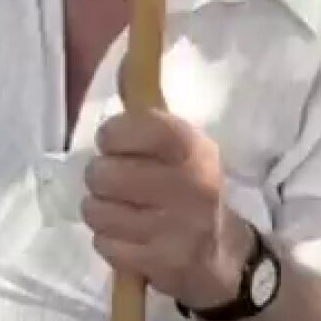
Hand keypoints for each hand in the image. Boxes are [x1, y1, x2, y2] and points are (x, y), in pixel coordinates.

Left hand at [80, 110, 251, 310]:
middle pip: (103, 173)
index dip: (112, 135)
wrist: (224, 256)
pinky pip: (104, 244)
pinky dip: (110, 241)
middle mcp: (190, 186)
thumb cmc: (189, 188)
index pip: (132, 127)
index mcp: (193, 148)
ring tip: (122, 211)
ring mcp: (177, 228)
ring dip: (101, 211)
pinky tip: (131, 238)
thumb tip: (125, 56)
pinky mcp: (162, 264)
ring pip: (96, 210)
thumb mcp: (179, 146)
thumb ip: (146, 108)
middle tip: (117, 184)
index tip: (114, 144)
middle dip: (100, 178)